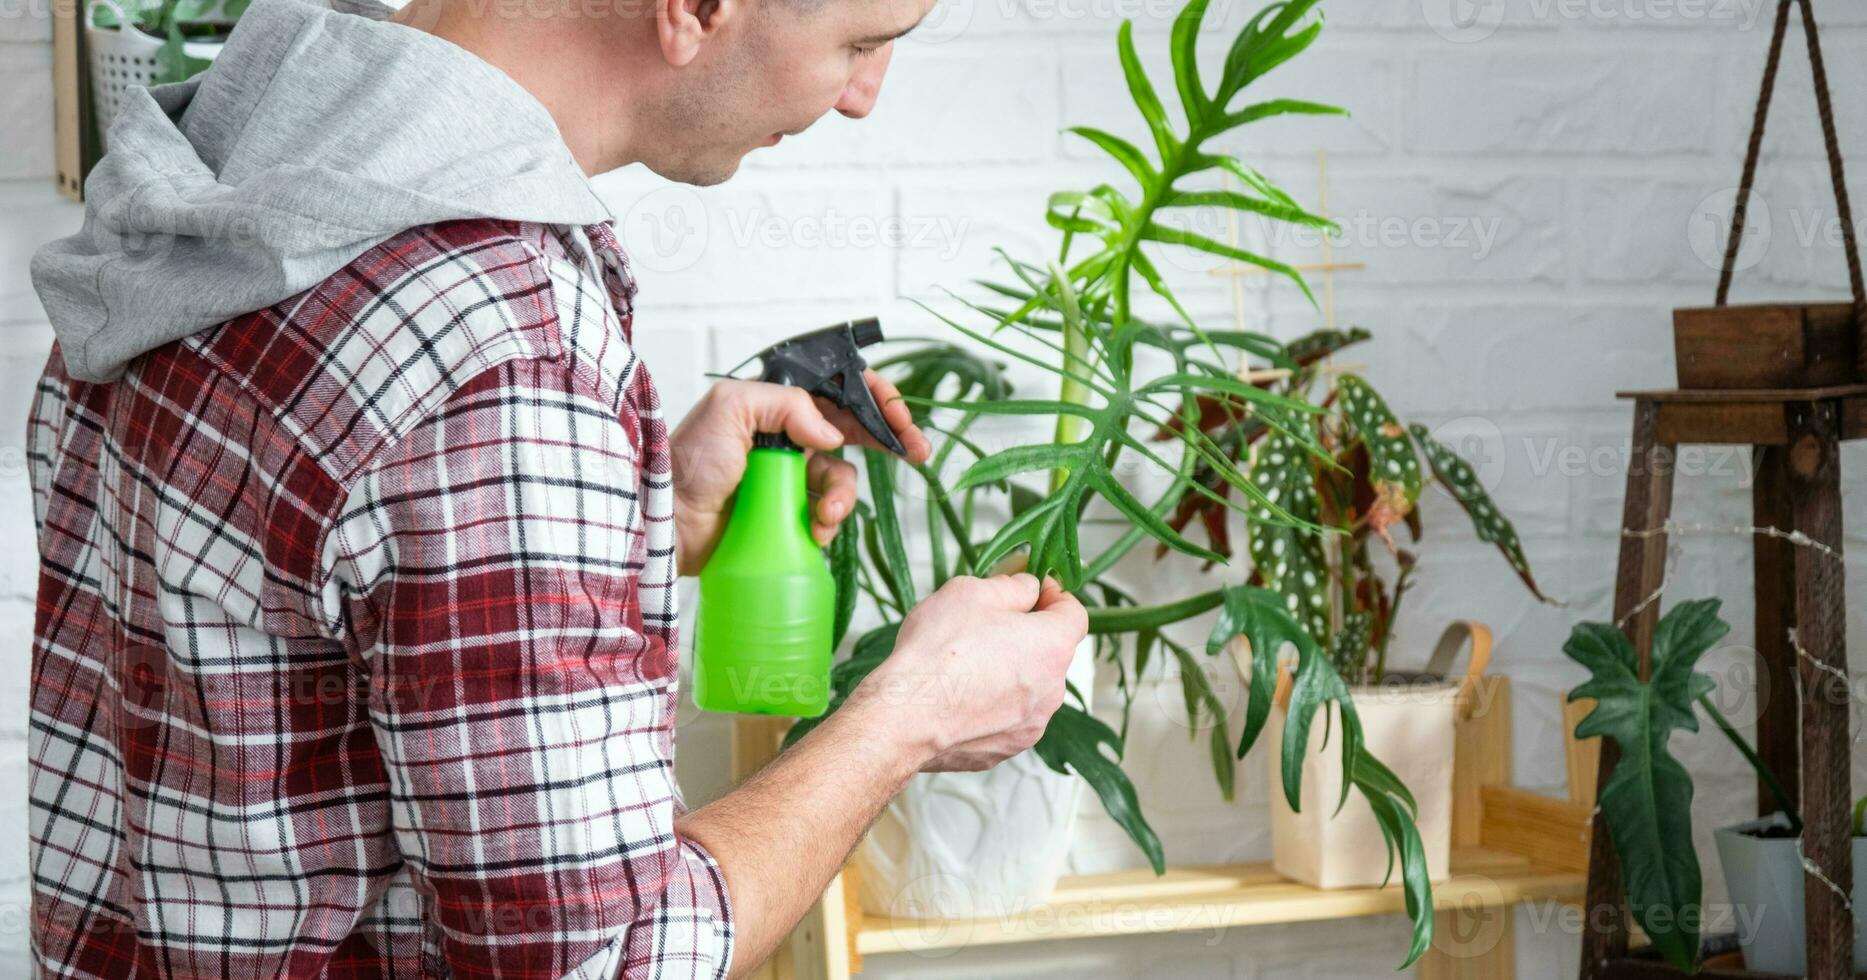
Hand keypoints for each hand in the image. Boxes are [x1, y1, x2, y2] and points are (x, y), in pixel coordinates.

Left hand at [670, 371, 931, 575]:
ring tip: (826, 515)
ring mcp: (790, 477)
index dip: (876, 400)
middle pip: (854, 432)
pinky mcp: (787, 514)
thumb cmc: (688, 461)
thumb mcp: (730, 409)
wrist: (667, 520)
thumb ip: (786, 404)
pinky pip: (827, 514)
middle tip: (918, 455)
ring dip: (845, 497)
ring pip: (843, 479)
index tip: (901, 419)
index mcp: (777, 404)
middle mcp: (788, 436)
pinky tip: (814, 531)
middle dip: (889, 442)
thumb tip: (831, 435)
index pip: (838, 391)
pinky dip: (828, 524)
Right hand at [850, 574, 1087, 772]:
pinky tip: (960, 696)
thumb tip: (1027, 589)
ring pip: (1030, 687)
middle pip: (1051, 652)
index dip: (1054, 596)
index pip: (1074, 614)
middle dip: (1027, 635)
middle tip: (988, 624)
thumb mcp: (972, 592)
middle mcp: (1052, 690)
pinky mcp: (1007, 747)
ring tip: (968, 663)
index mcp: (1052, 647)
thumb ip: (1013, 587)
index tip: (1032, 590)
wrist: (904, 716)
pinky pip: (1008, 716)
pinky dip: (993, 704)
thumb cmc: (937, 652)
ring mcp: (1031, 724)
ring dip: (1011, 671)